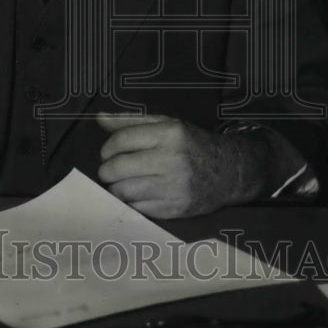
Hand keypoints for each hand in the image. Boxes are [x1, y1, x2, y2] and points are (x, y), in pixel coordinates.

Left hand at [96, 112, 270, 217]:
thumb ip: (131, 121)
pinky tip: (138, 194)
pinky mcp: (174, 209)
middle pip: (118, 168)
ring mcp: (174, 187)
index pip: (121, 141)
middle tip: (110, 170)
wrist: (228, 172)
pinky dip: (131, 202)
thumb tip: (100, 118)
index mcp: (169, 134)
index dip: (107, 148)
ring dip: (117, 188)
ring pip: (124, 191)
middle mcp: (172, 160)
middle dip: (107, 170)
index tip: (107, 153)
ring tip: (123, 182)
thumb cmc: (190, 145)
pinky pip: (137, 208)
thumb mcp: (166, 125)